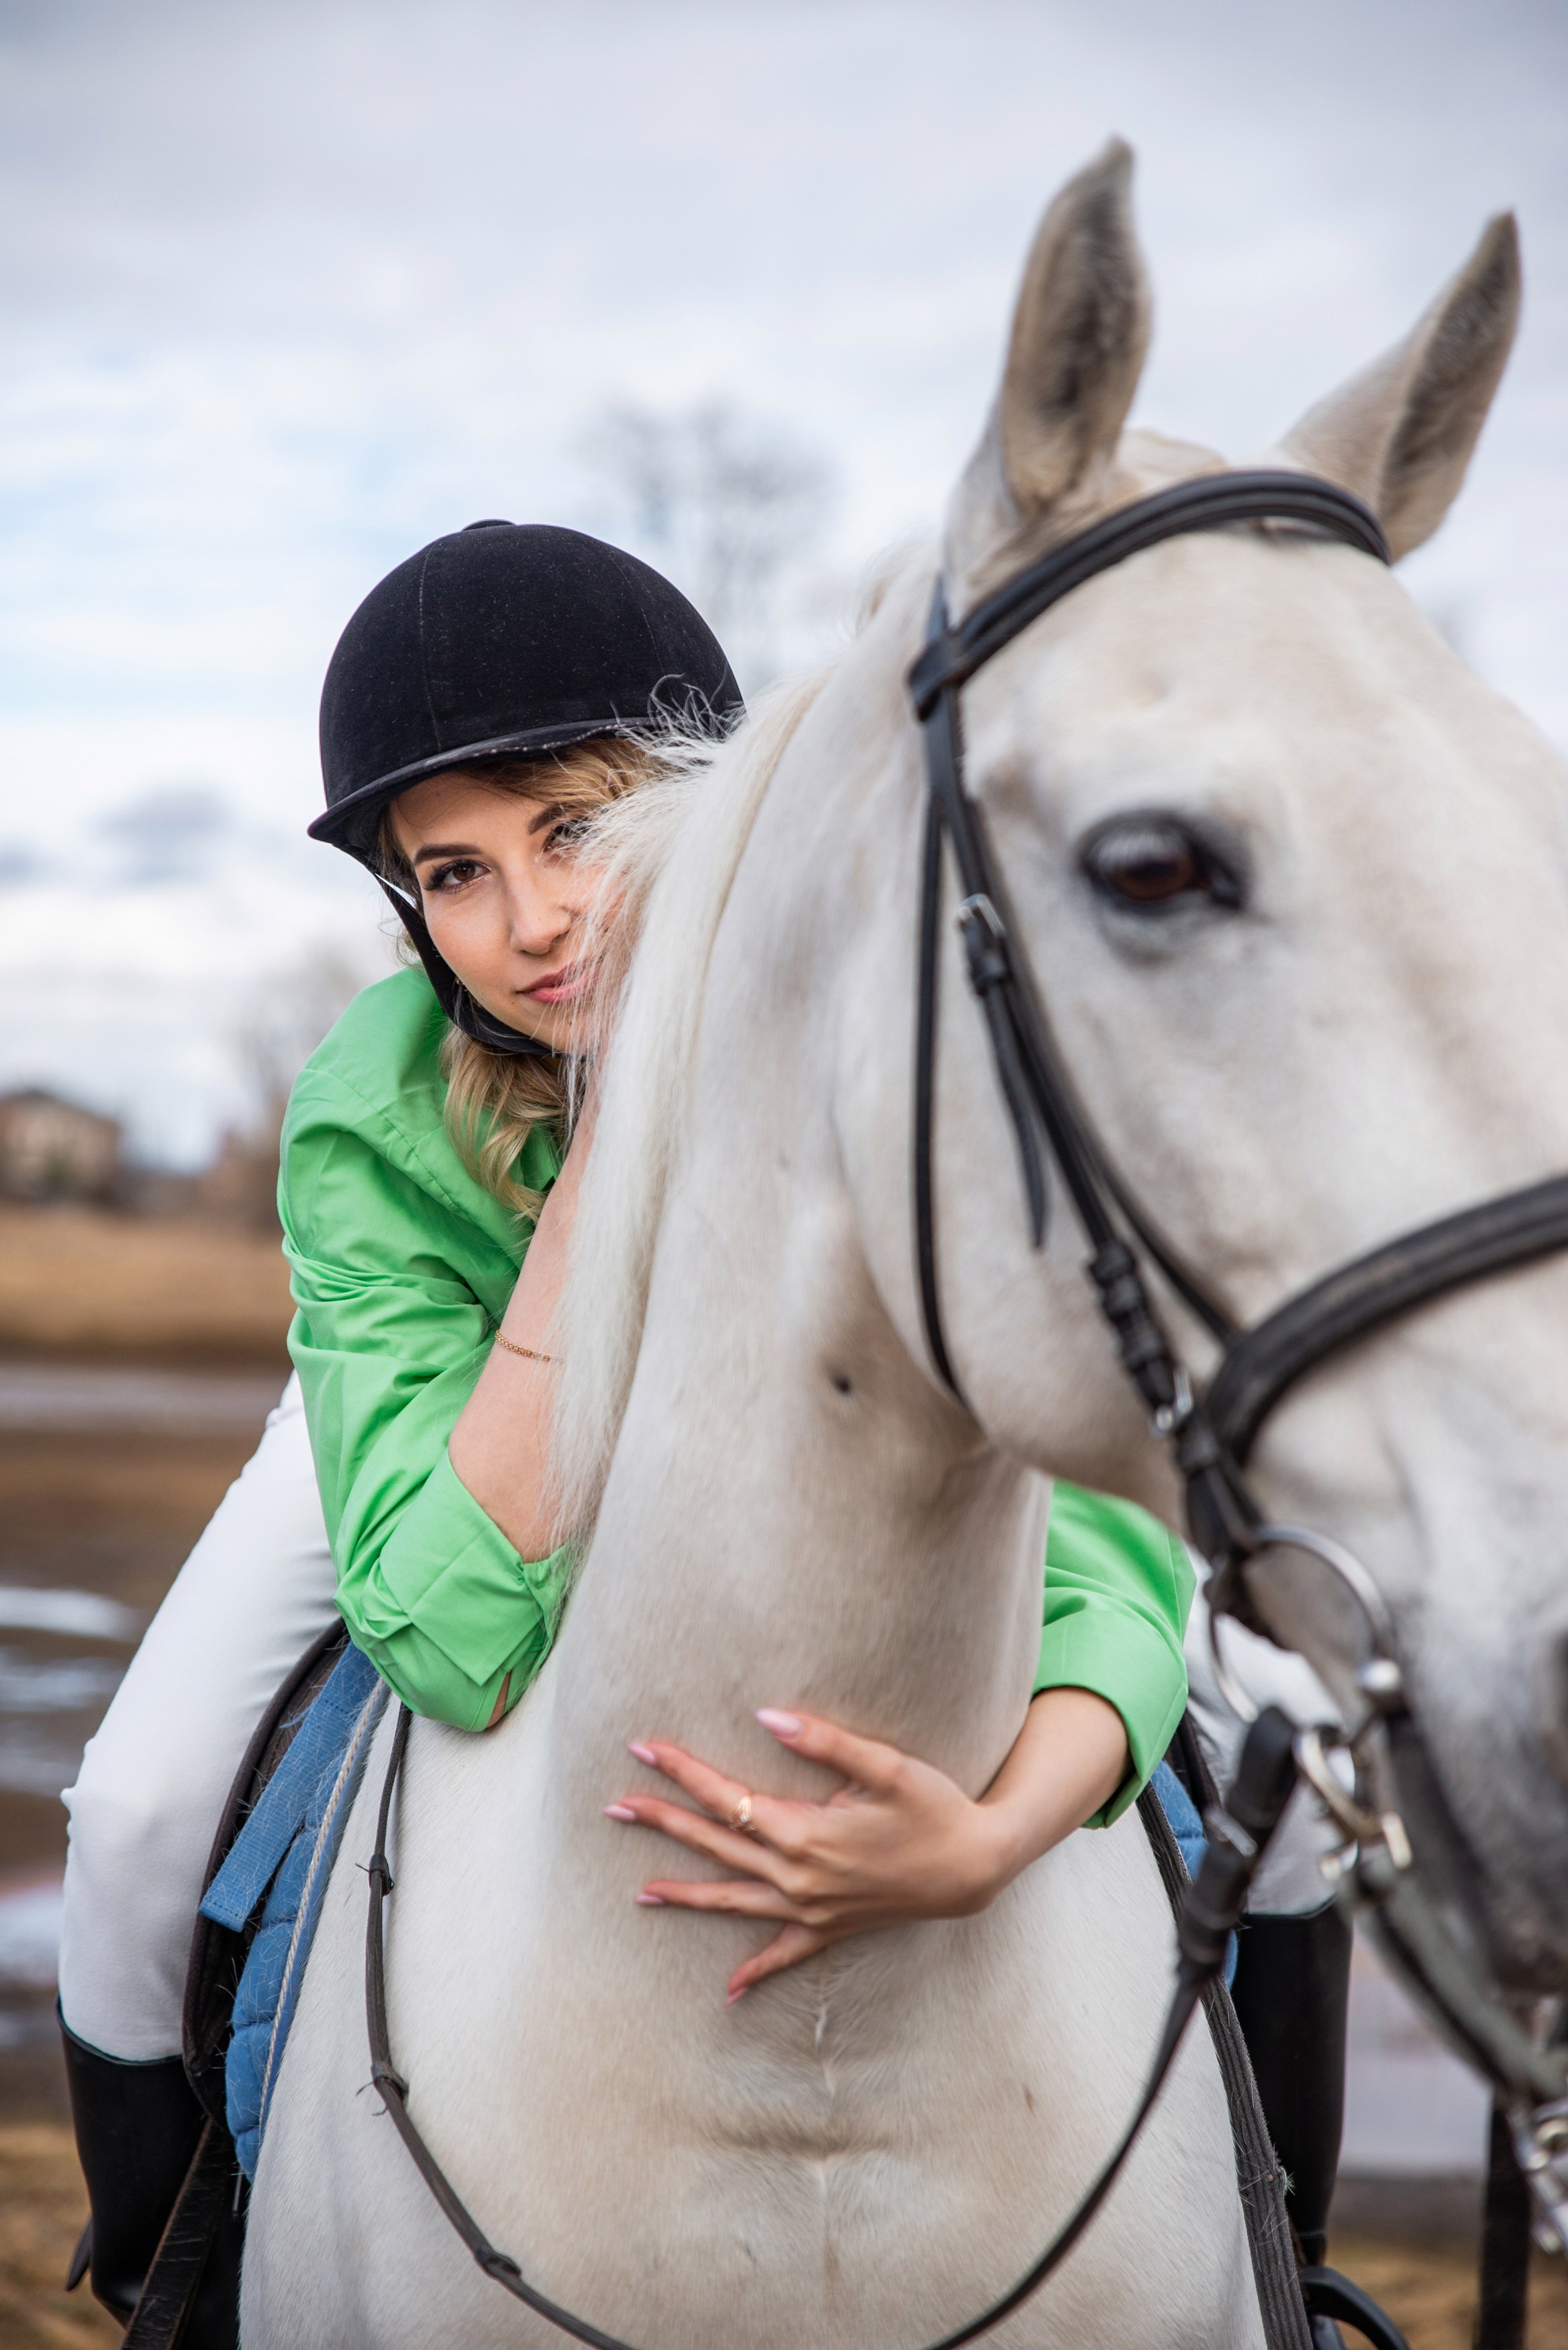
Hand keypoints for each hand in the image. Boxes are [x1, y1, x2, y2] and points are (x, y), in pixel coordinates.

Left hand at [604, 1690, 1127, 2002]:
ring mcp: (812, 1910)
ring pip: (735, 1901)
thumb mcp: (885, 1765)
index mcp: (804, 1833)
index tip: (643, 1748)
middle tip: (615, 1805)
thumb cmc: (933, 1807)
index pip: (726, 1796)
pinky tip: (729, 1990)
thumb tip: (764, 1716)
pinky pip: (784, 1954)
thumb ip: (824, 1741)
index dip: (683, 1771)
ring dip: (687, 1895)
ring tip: (642, 1891)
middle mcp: (798, 1877)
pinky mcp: (831, 1930)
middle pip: (717, 1845)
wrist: (975, 1867)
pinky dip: (755, 1971)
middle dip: (664, 1823)